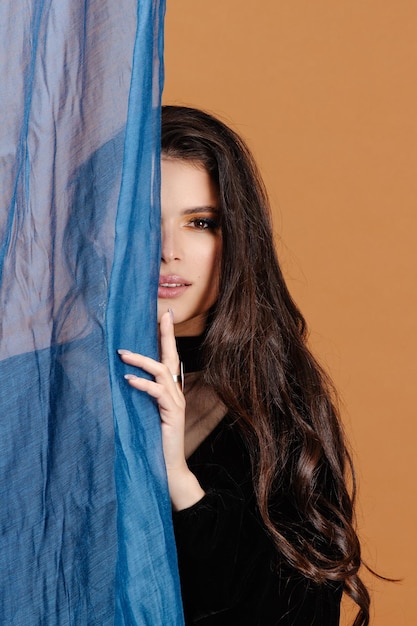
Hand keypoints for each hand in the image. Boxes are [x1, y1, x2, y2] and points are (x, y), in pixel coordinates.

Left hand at [118, 310, 204, 509]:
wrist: (168, 468)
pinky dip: (142, 384)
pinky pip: (157, 392)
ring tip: (122, 354)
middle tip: (161, 315)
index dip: (167, 337)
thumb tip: (124, 377)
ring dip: (141, 360)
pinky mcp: (172, 413)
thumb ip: (142, 396)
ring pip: (161, 371)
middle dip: (166, 334)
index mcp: (170, 390)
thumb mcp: (146, 413)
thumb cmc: (154, 442)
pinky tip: (128, 380)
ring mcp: (176, 402)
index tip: (164, 316)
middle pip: (172, 356)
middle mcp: (176, 392)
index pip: (169, 358)